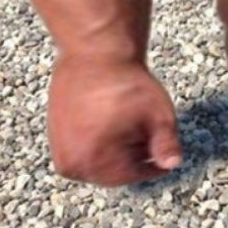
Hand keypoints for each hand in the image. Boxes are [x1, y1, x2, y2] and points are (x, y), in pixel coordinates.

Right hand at [47, 55, 182, 185]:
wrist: (95, 52)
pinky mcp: (54, 135)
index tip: (164, 155)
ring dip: (115, 148)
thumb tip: (173, 165)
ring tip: (127, 120)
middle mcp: (70, 163)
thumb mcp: (157, 112)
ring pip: (97, 160)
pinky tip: (110, 117)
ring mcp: (59, 149)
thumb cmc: (127, 81)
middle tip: (146, 132)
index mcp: (93, 161)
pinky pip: (82, 147)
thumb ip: (166, 143)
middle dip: (132, 156)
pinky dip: (97, 139)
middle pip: (112, 171)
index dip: (153, 165)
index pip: (131, 175)